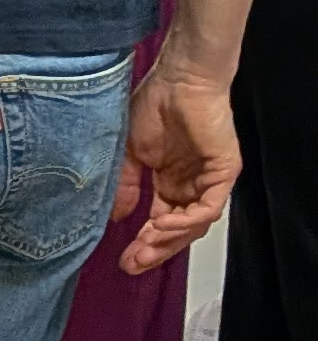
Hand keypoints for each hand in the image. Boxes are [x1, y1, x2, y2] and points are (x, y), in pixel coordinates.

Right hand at [115, 57, 239, 270]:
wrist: (178, 77)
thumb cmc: (155, 103)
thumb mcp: (130, 154)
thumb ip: (125, 186)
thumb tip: (116, 217)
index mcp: (171, 181)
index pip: (162, 223)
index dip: (145, 244)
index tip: (123, 260)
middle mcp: (192, 184)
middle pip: (180, 232)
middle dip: (156, 251)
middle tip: (133, 263)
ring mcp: (209, 179)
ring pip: (195, 225)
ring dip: (170, 240)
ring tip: (145, 244)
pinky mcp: (223, 171)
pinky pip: (209, 207)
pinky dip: (186, 221)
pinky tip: (161, 224)